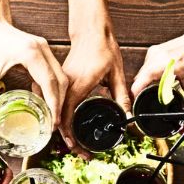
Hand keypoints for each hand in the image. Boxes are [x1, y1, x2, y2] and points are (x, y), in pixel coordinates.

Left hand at [0, 17, 66, 123]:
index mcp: (31, 54)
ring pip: (60, 76)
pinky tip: (39, 99)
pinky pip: (53, 71)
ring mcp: (44, 48)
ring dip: (57, 96)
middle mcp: (42, 49)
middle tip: (52, 124)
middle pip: (61, 81)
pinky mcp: (41, 49)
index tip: (53, 123)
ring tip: (48, 115)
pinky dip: (50, 87)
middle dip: (59, 104)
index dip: (54, 106)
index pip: (51, 84)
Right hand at [60, 26, 129, 141]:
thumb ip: (122, 96)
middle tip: (82, 153)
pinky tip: (70, 127)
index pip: (66, 117)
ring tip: (76, 144)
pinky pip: (56, 104)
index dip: (70, 136)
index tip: (78, 148)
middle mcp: (64, 86)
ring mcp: (60, 84)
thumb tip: (128, 116)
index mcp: (77, 85)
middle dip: (68, 139)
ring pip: (55, 113)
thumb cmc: (103, 48)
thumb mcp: (117, 73)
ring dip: (63, 130)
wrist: (91, 31)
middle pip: (58, 120)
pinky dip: (61, 118)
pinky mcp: (61, 82)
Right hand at [133, 30, 183, 112]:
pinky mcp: (156, 50)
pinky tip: (163, 80)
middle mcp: (154, 58)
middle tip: (151, 104)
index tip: (137, 108)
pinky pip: (147, 67)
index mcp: (160, 66)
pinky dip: (151, 76)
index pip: (137, 86)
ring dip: (147, 84)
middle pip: (138, 81)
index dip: (135, 99)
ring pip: (142, 74)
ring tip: (159, 92)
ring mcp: (154, 53)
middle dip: (142, 94)